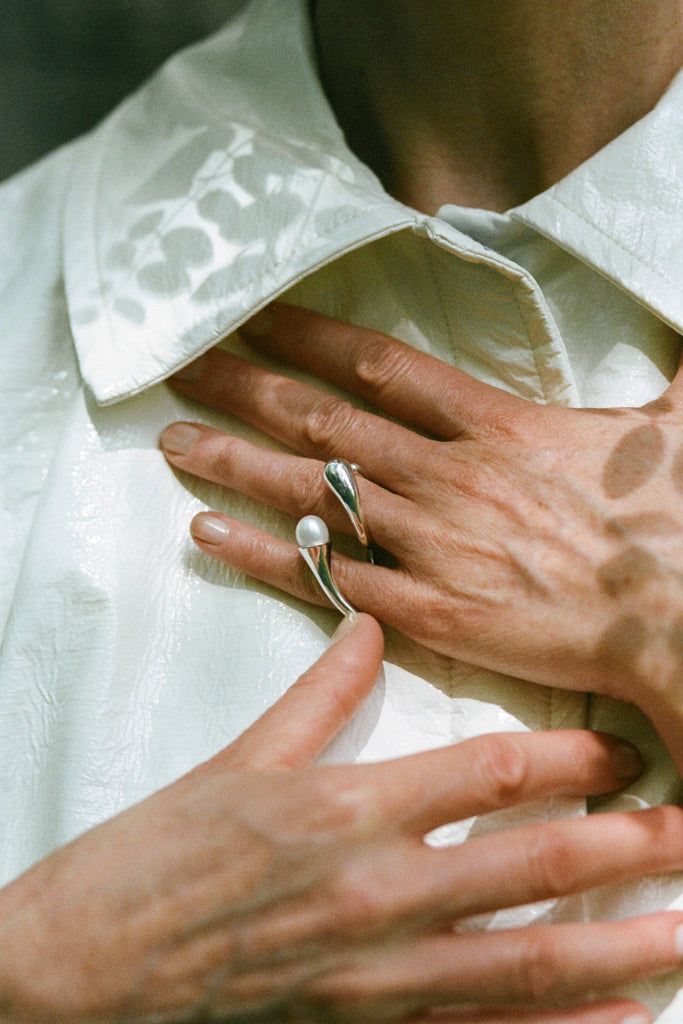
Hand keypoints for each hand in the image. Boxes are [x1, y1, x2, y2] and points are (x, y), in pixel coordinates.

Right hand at [0, 614, 679, 1022]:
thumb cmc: (162, 852)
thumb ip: (320, 691)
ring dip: (622, 946)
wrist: (92, 965)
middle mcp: (377, 890)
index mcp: (348, 807)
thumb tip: (369, 625)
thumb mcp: (242, 757)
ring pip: (527, 961)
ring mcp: (378, 973)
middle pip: (534, 866)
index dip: (570, 755)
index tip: (624, 746)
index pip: (488, 773)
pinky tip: (618, 1023)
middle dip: (631, 848)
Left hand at [163, 302, 682, 766]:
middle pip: (324, 419)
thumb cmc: (672, 523)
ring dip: (235, 462)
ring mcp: (431, 541)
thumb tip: (681, 359)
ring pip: (311, 493)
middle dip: (248, 388)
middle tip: (186, 368)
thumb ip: (663, 383)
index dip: (310, 336)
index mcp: (495, 425)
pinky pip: (328, 578)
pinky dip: (265, 554)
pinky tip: (210, 532)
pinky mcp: (428, 610)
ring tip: (175, 441)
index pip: (379, 364)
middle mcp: (446, 474)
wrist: (676, 613)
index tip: (256, 319)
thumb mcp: (672, 426)